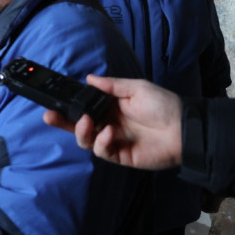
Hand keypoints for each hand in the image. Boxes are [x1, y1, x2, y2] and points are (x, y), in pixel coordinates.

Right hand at [43, 75, 183, 169]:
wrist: (184, 129)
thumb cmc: (163, 105)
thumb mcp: (136, 88)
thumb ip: (112, 85)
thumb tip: (88, 78)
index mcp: (111, 107)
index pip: (85, 107)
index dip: (70, 106)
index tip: (55, 102)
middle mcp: (109, 123)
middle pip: (80, 125)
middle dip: (63, 122)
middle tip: (50, 116)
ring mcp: (114, 140)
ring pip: (87, 139)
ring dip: (82, 131)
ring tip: (87, 122)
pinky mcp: (120, 156)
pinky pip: (102, 151)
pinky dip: (101, 142)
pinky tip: (108, 133)